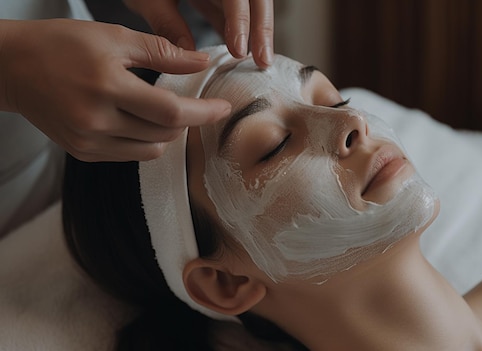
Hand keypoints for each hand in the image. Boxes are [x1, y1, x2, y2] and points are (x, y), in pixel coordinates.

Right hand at [0, 19, 230, 161]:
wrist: (12, 67)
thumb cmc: (60, 44)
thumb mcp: (114, 38)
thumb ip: (162, 53)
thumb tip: (201, 62)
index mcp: (107, 87)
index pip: (171, 112)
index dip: (204, 112)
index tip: (223, 108)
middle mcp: (97, 121)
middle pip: (165, 134)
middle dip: (186, 119)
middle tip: (189, 101)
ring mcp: (88, 142)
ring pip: (151, 150)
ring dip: (166, 133)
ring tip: (160, 110)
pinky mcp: (82, 153)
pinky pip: (129, 155)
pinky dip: (143, 140)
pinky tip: (137, 121)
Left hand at [124, 0, 273, 67]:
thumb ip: (168, 25)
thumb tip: (188, 55)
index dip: (240, 21)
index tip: (238, 49)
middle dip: (261, 29)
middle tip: (262, 61)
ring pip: (252, 6)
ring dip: (256, 33)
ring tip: (258, 61)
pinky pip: (237, 11)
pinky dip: (240, 30)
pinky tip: (240, 52)